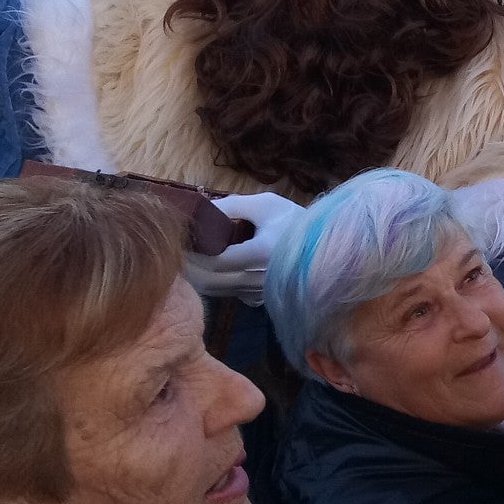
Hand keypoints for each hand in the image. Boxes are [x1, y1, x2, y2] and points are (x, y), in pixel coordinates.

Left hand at [181, 190, 301, 303]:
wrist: (324, 245)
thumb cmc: (293, 221)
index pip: (216, 261)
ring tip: (189, 260)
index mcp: (261, 252)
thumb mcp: (266, 204)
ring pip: (218, 291)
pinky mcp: (261, 299)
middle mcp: (260, 277)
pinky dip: (215, 285)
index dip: (194, 254)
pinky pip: (230, 295)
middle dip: (191, 268)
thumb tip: (199, 208)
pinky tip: (209, 271)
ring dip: (200, 278)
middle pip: (211, 281)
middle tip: (179, 252)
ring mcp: (260, 291)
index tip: (182, 241)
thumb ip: (232, 205)